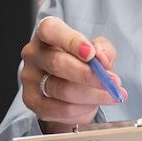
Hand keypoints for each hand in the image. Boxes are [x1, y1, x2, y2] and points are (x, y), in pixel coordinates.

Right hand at [21, 17, 127, 132]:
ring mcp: (30, 79)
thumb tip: (102, 59)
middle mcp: (33, 54)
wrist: (70, 88)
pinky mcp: (33, 102)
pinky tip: (95, 105)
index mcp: (46, 33)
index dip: (72, 42)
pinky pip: (62, 110)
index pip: (51, 31)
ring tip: (112, 94)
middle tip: (112, 82)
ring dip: (93, 95)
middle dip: (89, 75)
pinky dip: (84, 109)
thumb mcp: (97, 49)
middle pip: (57, 64)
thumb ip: (103, 49)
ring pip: (63, 90)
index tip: (92, 54)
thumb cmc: (82, 61)